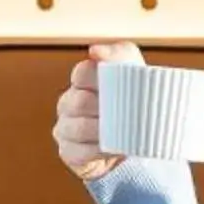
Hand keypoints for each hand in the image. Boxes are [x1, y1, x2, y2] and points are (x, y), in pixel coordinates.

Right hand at [54, 40, 143, 181]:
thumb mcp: (136, 76)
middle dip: (105, 107)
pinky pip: (79, 152)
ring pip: (78, 127)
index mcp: (82, 81)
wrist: (139, 145)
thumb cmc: (136, 106)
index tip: (122, 84)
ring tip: (124, 133)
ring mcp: (65, 128)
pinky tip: (114, 150)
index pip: (82, 72)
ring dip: (102, 130)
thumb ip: (121, 54)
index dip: (100, 78)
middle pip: (80, 101)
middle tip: (129, 113)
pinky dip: (98, 151)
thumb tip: (95, 50)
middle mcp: (68, 102)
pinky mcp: (68, 153)